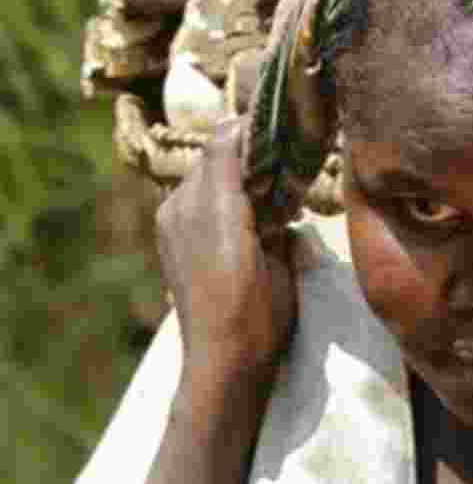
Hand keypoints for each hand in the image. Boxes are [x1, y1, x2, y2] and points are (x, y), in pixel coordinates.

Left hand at [155, 119, 296, 387]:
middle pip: (216, 158)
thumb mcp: (272, 253)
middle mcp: (181, 206)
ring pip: (206, 181)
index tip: (288, 121)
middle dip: (251, 155)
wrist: (224, 362)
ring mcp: (170, 224)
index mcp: (207, 203)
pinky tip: (252, 220)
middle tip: (290, 159)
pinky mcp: (171, 243)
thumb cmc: (258, 313)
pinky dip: (222, 201)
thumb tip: (265, 173)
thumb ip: (263, 204)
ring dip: (237, 179)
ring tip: (275, 193)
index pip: (227, 141)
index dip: (257, 128)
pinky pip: (197, 204)